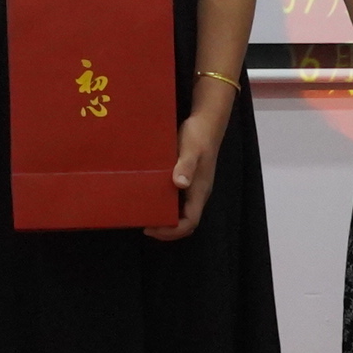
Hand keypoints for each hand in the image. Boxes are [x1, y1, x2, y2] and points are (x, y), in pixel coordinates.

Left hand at [149, 95, 232, 240]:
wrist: (207, 121)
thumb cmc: (198, 135)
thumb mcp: (190, 149)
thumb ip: (186, 166)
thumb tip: (180, 184)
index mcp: (199, 191)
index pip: (190, 222)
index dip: (172, 231)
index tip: (151, 228)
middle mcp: (198, 193)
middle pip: (186, 222)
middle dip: (167, 229)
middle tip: (145, 225)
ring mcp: (194, 187)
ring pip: (182, 212)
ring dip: (166, 218)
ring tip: (145, 215)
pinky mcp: (189, 179)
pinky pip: (178, 201)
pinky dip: (165, 206)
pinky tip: (151, 198)